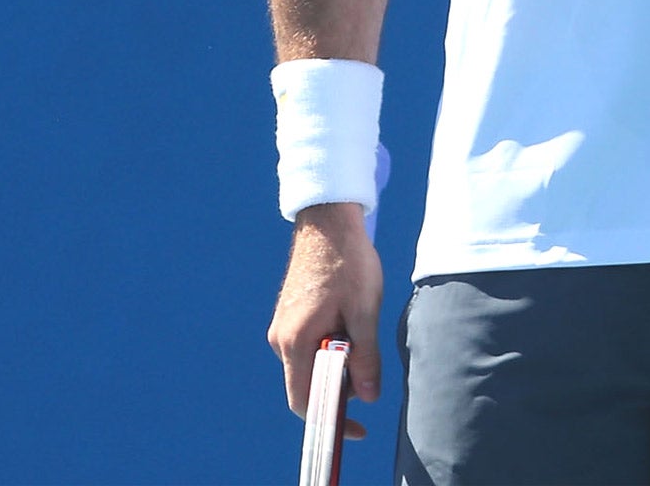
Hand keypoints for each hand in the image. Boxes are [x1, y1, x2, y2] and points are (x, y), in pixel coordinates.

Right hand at [268, 201, 383, 441]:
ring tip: (361, 337)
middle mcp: (280, 340)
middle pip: (306, 385)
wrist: (329, 222)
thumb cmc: (349, 262)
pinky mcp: (289, 318)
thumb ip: (365, 357)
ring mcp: (282, 328)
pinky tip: (350, 327)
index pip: (304, 401)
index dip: (330, 420)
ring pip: (308, 365)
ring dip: (335, 365)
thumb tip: (367, 397)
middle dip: (337, 389)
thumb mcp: (365, 311)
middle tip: (368, 375)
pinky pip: (307, 348)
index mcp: (295, 341)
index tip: (356, 427)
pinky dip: (329, 350)